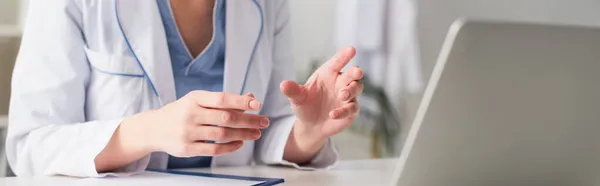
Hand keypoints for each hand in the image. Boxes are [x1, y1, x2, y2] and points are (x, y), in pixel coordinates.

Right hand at [126, 91, 268, 156]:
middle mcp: (190, 114)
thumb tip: (251, 96)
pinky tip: (240, 143)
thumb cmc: (182, 112)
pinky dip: (230, 147)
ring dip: (243, 134)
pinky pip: (214, 149)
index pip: (222, 98)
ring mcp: (188, 132)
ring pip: (222, 134)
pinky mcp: (187, 148)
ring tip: (256, 133)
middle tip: (264, 121)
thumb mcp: (199, 100)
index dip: (241, 101)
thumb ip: (224, 100)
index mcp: (194, 98)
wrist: (153, 128)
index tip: (258, 103)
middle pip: (226, 118)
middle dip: (248, 120)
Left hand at [281, 46, 362, 143]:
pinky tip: (333, 114)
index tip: (351, 49)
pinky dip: (344, 111)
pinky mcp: (350, 111)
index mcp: (328, 73)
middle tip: (357, 72)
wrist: (310, 125)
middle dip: (355, 72)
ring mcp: (347, 96)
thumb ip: (292, 90)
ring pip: (357, 88)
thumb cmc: (305, 105)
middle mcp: (340, 82)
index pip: (337, 62)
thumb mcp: (297, 98)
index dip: (344, 56)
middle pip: (352, 74)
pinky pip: (352, 108)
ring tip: (342, 95)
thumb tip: (283, 85)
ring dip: (351, 90)